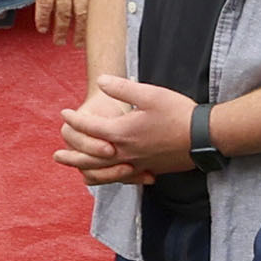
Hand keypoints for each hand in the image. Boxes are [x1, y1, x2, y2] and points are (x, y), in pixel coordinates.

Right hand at [17, 0, 92, 39]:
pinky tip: (42, 28)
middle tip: (72, 44)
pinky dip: (43, 19)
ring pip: (61, 13)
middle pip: (76, 14)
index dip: (87, 26)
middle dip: (74, 32)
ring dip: (58, 29)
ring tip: (56, 39)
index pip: (89, 8)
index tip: (84, 38)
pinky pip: (44, 7)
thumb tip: (81, 4)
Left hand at [60, 76, 200, 187]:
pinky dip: (111, 178)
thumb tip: (101, 82)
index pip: (89, 127)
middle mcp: (126, 152)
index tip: (63, 113)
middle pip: (90, 157)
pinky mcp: (150, 169)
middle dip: (72, 155)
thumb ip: (122, 89)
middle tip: (56, 156)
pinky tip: (109, 176)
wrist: (204, 137)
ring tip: (78, 171)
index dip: (74, 119)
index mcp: (122, 132)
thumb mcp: (150, 93)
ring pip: (106, 172)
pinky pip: (124, 178)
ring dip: (88, 170)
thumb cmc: (178, 112)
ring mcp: (138, 164)